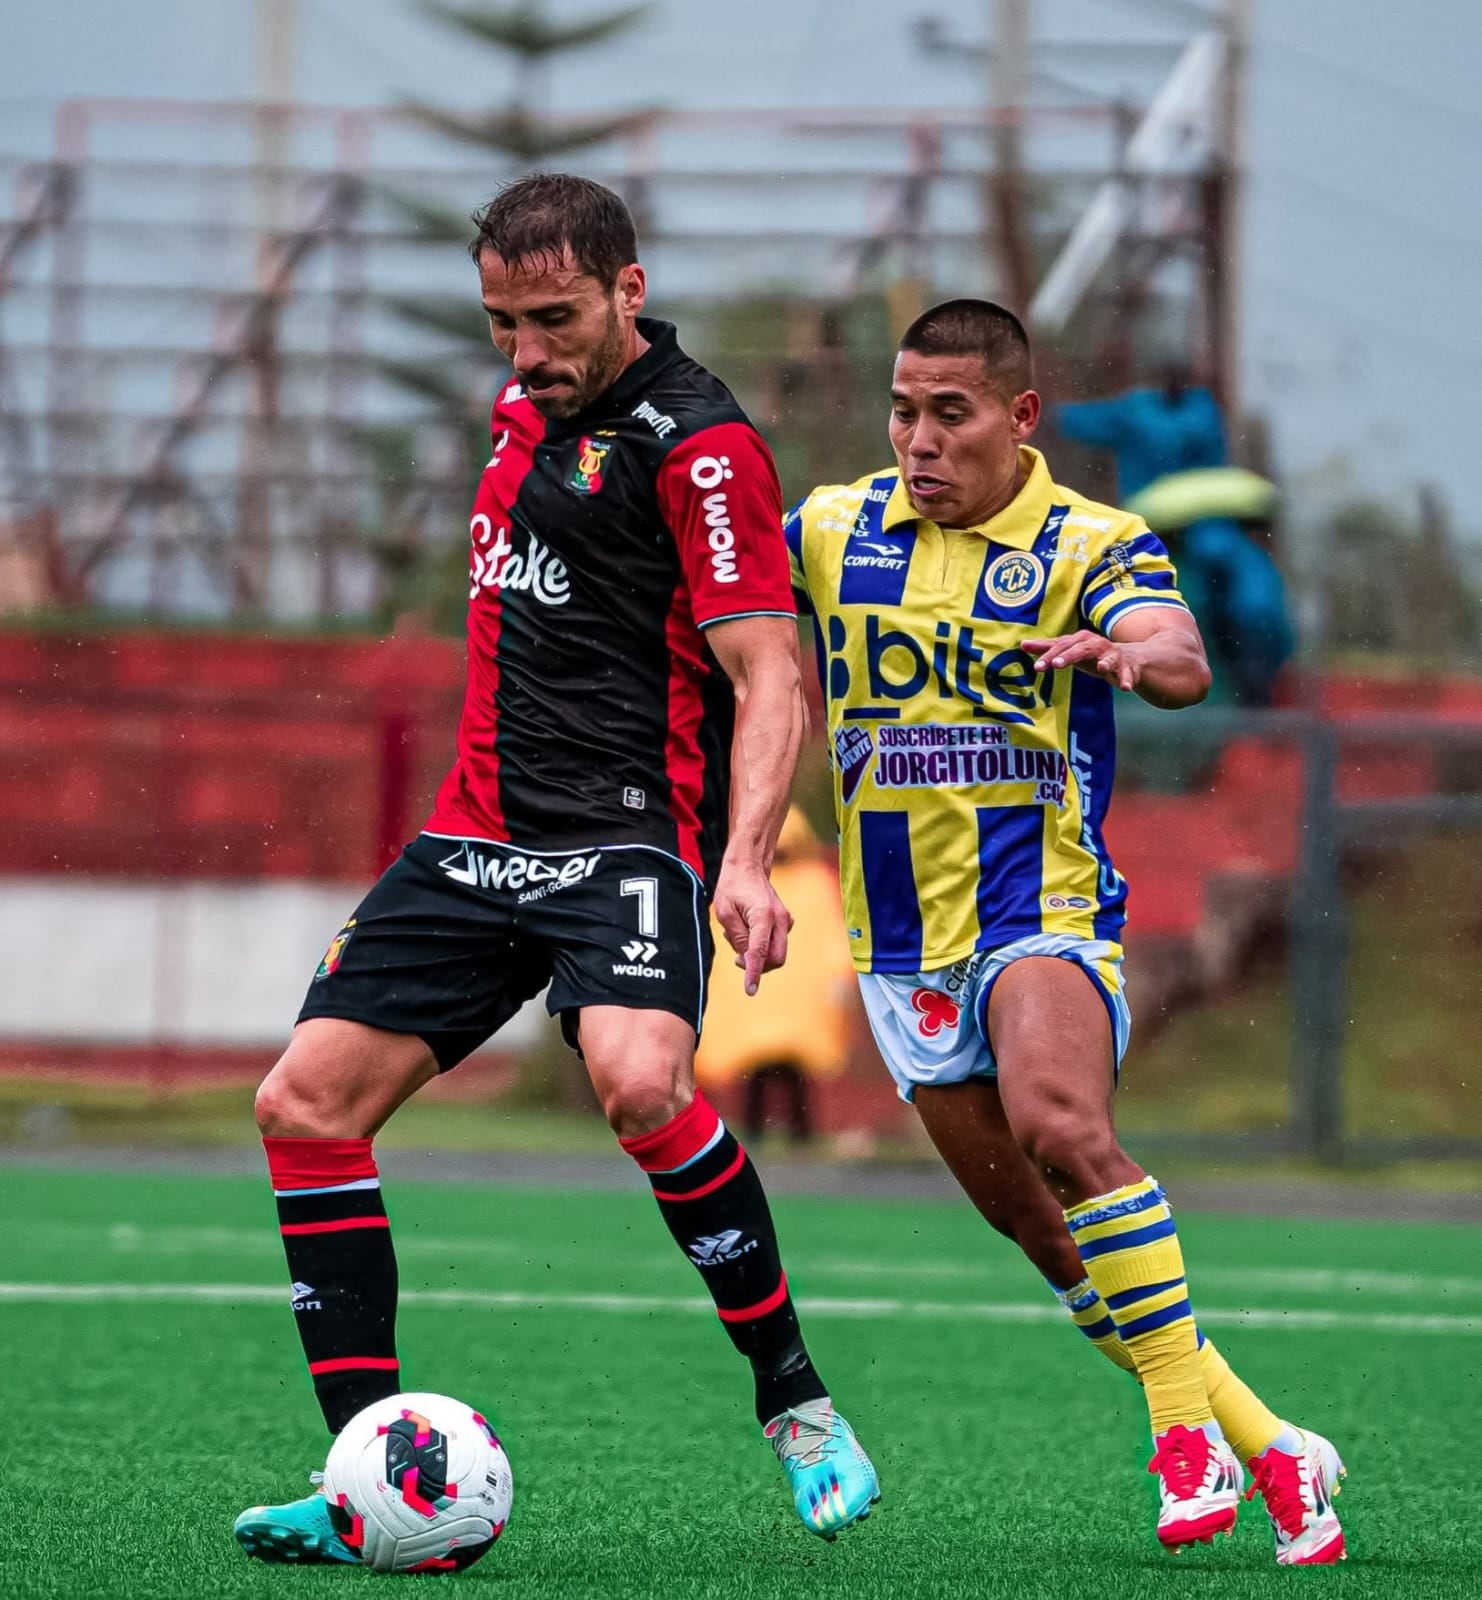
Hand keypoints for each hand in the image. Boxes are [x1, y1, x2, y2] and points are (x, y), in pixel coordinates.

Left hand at [713, 857, 792, 996]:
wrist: (749, 865)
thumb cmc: (732, 886)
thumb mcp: (724, 912)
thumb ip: (737, 937)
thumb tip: (747, 958)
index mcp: (764, 916)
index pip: (760, 952)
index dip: (753, 973)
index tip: (750, 990)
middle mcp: (780, 919)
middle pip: (775, 958)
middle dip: (757, 965)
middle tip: (737, 956)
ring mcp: (786, 920)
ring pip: (775, 952)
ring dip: (757, 953)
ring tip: (737, 933)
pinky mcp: (785, 921)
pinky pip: (775, 943)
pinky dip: (762, 944)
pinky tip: (747, 930)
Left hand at [1023, 630, 1145, 691]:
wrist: (1127, 658)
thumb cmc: (1091, 655)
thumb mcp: (1069, 651)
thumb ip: (1048, 648)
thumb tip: (1023, 644)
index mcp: (1081, 640)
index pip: (1062, 646)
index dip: (1049, 656)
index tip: (1037, 668)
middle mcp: (1097, 645)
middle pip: (1082, 649)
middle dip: (1070, 655)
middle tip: (1056, 664)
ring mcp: (1113, 656)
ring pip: (1109, 658)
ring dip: (1106, 662)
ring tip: (1101, 668)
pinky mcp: (1127, 667)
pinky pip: (1128, 674)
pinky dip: (1127, 680)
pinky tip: (1125, 688)